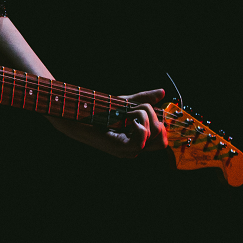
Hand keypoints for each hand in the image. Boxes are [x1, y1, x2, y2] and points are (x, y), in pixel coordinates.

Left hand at [50, 88, 168, 157]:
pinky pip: (142, 140)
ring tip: (127, 112)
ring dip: (144, 115)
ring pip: (154, 134)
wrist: (80, 113)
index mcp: (137, 141)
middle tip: (134, 110)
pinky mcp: (120, 147)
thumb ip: (145, 99)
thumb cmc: (100, 109)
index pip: (163, 139)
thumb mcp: (127, 103)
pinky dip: (140, 124)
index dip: (160, 122)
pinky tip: (128, 118)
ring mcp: (128, 150)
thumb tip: (163, 92)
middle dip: (153, 117)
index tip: (143, 109)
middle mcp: (135, 148)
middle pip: (162, 138)